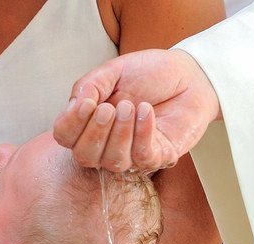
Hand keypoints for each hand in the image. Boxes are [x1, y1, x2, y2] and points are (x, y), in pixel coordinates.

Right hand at [53, 49, 219, 170]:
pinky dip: (143, 133)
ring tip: (132, 106)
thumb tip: (75, 105)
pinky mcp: (158, 157)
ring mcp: (131, 154)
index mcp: (89, 122)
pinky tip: (147, 111)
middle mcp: (105, 144)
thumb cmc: (149, 74)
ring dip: (121, 134)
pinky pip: (143, 157)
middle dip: (96, 132)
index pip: (64, 136)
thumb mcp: (113, 71)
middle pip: (85, 156)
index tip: (88, 102)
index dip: (71, 123)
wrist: (188, 75)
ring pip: (113, 162)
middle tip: (112, 106)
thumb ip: (90, 85)